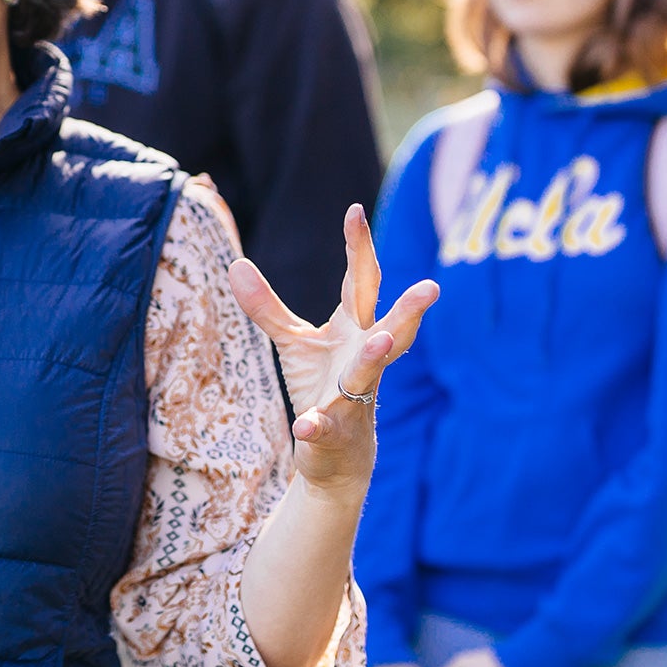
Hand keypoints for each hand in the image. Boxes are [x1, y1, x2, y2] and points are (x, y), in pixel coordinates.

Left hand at [228, 204, 437, 499]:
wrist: (336, 455)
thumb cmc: (323, 386)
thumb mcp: (294, 342)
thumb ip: (268, 307)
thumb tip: (235, 264)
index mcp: (355, 329)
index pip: (361, 282)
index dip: (359, 248)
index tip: (355, 211)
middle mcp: (363, 358)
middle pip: (391, 328)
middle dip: (410, 308)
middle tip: (431, 287)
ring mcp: (354, 395)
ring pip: (371, 373)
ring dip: (376, 356)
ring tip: (383, 341)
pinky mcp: (335, 430)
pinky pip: (325, 426)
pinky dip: (316, 424)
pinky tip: (305, 425)